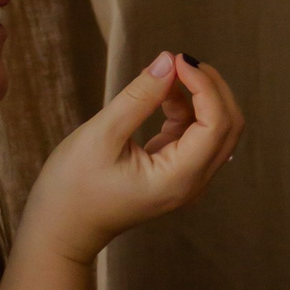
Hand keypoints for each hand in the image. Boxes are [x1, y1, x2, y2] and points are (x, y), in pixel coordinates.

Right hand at [19, 53, 244, 264]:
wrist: (61, 229)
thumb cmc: (74, 188)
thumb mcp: (102, 135)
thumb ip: (139, 97)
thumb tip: (168, 61)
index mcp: (180, 178)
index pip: (217, 123)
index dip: (204, 85)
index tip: (176, 60)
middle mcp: (193, 182)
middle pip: (228, 126)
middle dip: (211, 88)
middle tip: (179, 61)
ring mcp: (186, 180)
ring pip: (215, 130)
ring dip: (199, 97)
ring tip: (166, 73)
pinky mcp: (175, 172)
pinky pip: (195, 135)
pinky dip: (185, 110)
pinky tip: (161, 94)